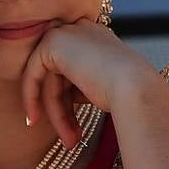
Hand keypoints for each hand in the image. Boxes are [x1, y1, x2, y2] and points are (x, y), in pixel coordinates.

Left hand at [20, 19, 168, 147]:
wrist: (135, 88)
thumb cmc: (128, 94)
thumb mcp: (101, 86)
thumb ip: (79, 84)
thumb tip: (60, 98)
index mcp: (96, 36)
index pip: (72, 67)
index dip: (67, 97)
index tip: (68, 125)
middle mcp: (81, 29)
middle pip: (59, 74)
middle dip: (61, 109)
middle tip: (70, 139)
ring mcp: (67, 32)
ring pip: (50, 79)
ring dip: (57, 113)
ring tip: (69, 140)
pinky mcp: (53, 41)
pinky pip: (33, 72)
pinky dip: (32, 97)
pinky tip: (34, 119)